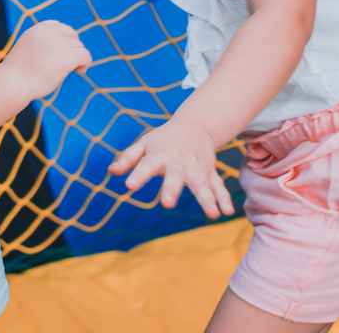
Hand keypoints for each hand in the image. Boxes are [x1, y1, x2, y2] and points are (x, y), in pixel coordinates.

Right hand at [4, 20, 90, 99]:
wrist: (14, 82)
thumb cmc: (18, 73)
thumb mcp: (28, 51)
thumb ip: (41, 46)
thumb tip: (57, 53)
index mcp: (39, 29)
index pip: (58, 27)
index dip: (64, 39)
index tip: (62, 52)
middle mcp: (51, 31)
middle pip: (72, 36)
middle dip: (72, 48)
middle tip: (68, 63)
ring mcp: (60, 42)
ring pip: (79, 47)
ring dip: (77, 58)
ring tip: (71, 70)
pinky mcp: (68, 56)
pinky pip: (85, 56)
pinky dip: (85, 64)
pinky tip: (79, 72)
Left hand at [108, 119, 234, 219]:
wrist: (195, 125)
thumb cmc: (164, 138)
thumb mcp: (144, 143)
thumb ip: (128, 157)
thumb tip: (111, 171)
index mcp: (159, 154)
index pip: (146, 165)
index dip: (138, 175)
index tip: (129, 186)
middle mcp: (179, 162)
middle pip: (175, 176)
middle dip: (171, 189)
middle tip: (166, 203)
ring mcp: (197, 168)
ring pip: (202, 184)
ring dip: (207, 199)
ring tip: (213, 214)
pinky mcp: (209, 172)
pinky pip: (218, 185)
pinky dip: (224, 197)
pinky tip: (227, 212)